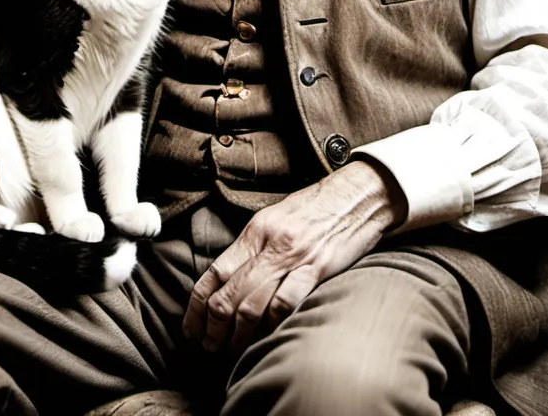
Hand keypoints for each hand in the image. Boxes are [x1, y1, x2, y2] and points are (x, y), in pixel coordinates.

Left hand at [182, 159, 406, 354]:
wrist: (357, 196)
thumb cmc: (316, 210)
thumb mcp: (276, 220)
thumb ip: (254, 248)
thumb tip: (227, 279)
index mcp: (256, 231)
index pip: (215, 272)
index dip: (197, 305)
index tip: (191, 327)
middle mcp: (269, 244)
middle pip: (228, 293)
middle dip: (212, 327)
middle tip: (207, 346)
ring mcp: (293, 258)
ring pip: (252, 304)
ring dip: (237, 335)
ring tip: (230, 351)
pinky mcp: (317, 269)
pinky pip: (286, 304)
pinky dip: (271, 326)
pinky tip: (265, 339)